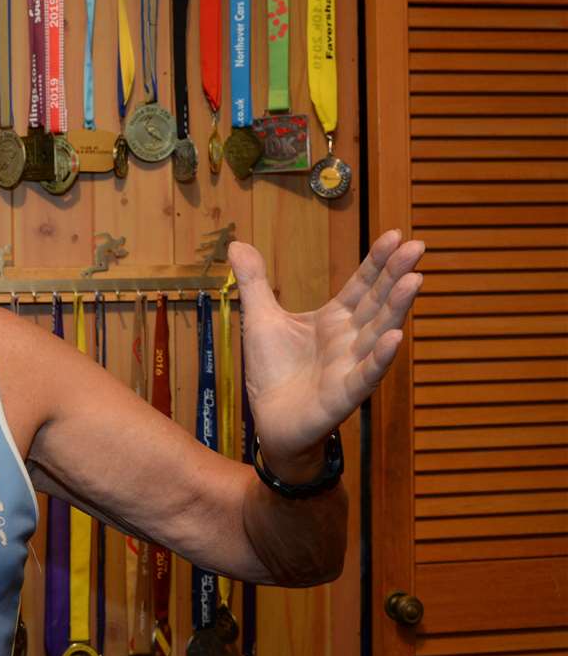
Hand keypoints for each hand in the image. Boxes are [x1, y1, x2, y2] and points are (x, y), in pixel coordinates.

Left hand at [230, 230, 425, 481]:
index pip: (362, 285)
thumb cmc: (272, 372)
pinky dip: (380, 357)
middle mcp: (351, 340)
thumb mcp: (259, 319)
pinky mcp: (343, 395)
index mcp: (335, 320)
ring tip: (414, 280)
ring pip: (379, 333)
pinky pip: (366, 375)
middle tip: (418, 246)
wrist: (270, 421)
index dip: (378, 261)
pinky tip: (396, 337)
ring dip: (397, 308)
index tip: (396, 234)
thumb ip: (254, 282)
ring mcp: (351, 366)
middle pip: (377, 303)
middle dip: (396, 275)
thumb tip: (237, 244)